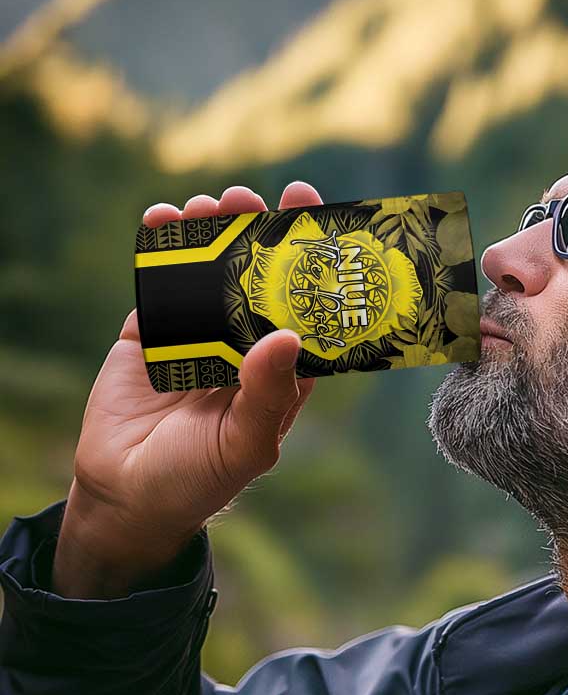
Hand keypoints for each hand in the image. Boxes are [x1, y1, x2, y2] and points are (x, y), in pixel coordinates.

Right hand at [52, 182, 323, 597]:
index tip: (314, 218)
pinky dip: (161, 248)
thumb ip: (268, 394)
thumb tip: (288, 335)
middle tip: (252, 198)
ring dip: (211, 232)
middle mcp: (244, 347)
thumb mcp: (245, 444)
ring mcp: (198, 335)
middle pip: (257, 279)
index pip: (304, 308)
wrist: (127, 496)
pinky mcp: (152, 332)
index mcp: (280, 371)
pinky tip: (163, 219)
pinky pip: (160, 282)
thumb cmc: (199, 479)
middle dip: (257, 234)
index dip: (311, 265)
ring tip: (210, 204)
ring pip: (210, 271)